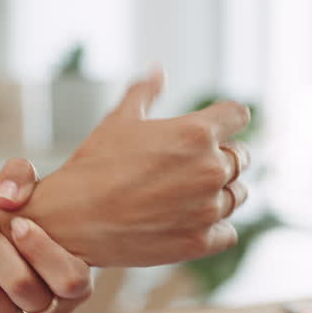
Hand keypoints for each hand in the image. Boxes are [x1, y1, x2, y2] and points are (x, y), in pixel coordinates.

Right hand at [22, 69, 251, 266]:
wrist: (71, 221)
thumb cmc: (92, 167)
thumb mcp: (118, 121)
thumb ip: (144, 93)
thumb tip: (157, 71)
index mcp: (197, 132)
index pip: (238, 116)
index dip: (226, 121)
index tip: (215, 130)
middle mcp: (210, 169)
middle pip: (241, 158)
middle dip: (221, 159)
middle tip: (187, 169)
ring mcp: (208, 208)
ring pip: (236, 196)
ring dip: (219, 194)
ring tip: (184, 197)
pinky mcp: (200, 242)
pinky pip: (228, 232)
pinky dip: (214, 228)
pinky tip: (187, 223)